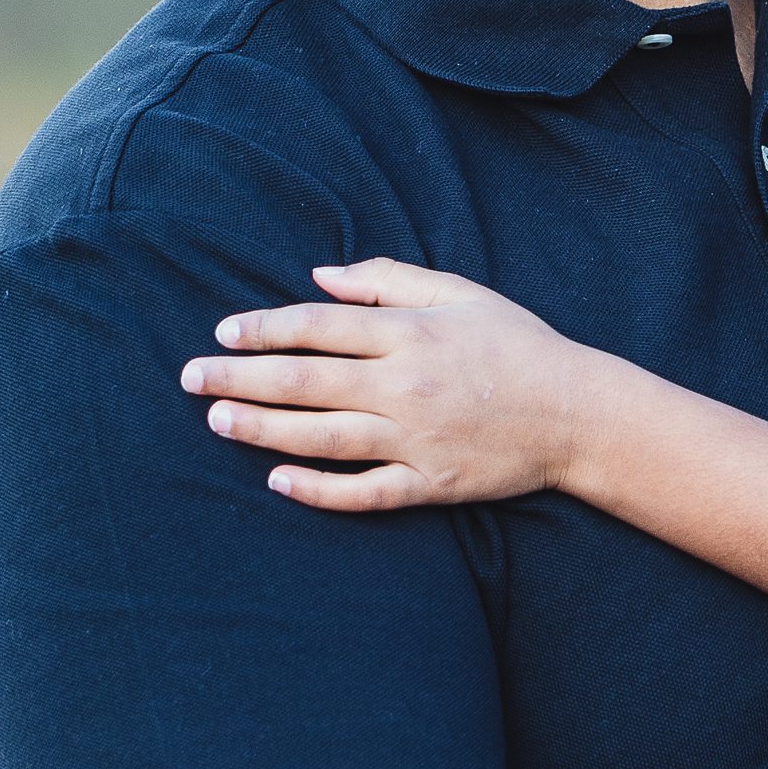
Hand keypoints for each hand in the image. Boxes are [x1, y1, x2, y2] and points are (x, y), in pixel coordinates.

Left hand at [182, 260, 602, 511]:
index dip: (264, 328)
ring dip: (262, 429)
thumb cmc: (516, 346)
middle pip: (304, 381)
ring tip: (218, 422)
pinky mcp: (429, 485)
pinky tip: (277, 481)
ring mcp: (415, 440)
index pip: (318, 327)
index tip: (223, 332)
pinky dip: (317, 489)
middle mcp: (405, 386)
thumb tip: (318, 277)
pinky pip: (362, 491)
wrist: (577, 414)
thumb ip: (386, 280)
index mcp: (411, 334)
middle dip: (240, 379)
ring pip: (320, 436)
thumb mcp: (459, 292)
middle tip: (190, 379)